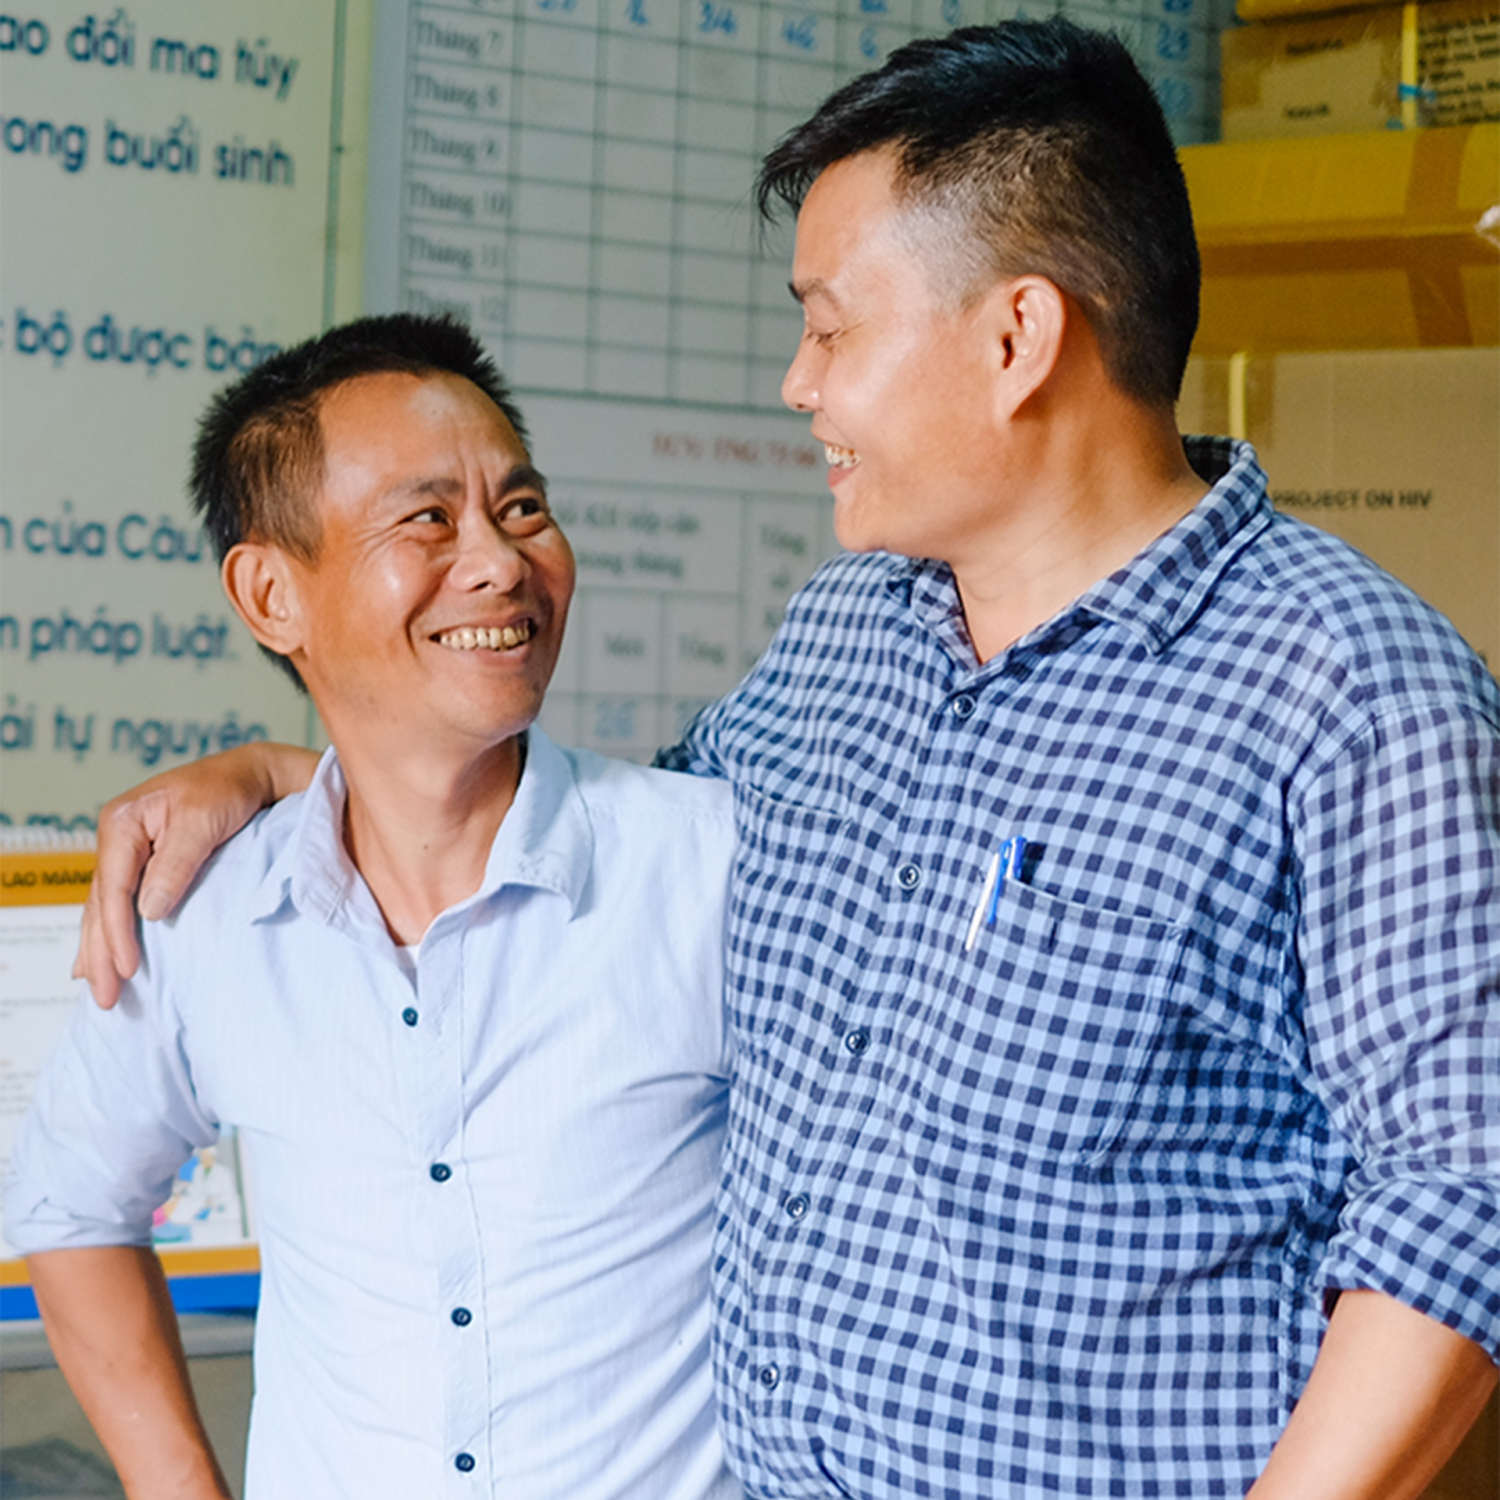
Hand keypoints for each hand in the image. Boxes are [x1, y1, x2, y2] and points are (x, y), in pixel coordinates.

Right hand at [76, 744, 318, 1007]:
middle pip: (102, 904)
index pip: (113, 888)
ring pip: (105, 908)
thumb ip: (175, 865)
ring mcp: (127, 850)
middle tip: (105, 997)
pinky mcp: (143, 862)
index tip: (128, 969)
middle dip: (100, 953)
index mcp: (122, 822)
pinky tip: (101, 958)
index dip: (117, 932)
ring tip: (98, 988)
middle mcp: (117, 836)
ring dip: (100, 949)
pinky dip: (110, 932)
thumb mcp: (203, 821)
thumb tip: (149, 912)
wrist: (250, 774)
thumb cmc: (228, 789)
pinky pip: (119, 903)